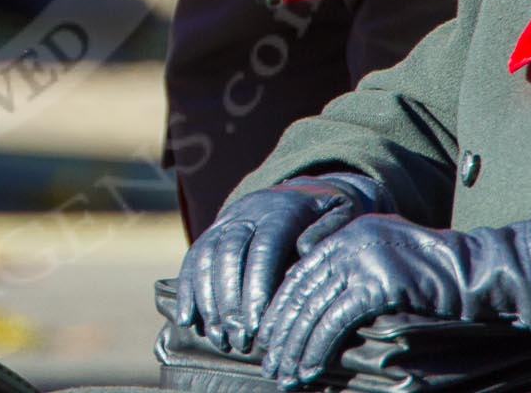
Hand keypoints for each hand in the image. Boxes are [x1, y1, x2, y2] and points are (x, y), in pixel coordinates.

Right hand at [174, 173, 390, 352]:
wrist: (304, 191)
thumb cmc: (329, 215)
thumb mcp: (342, 213)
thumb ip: (328, 230)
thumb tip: (304, 250)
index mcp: (280, 211)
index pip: (263, 247)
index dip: (256, 286)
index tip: (257, 324)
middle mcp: (247, 212)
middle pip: (229, 254)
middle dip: (230, 300)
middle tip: (240, 338)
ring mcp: (225, 221)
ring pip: (206, 257)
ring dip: (208, 300)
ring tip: (221, 337)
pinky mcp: (213, 233)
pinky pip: (193, 259)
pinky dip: (188, 289)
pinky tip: (190, 319)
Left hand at [257, 217, 530, 387]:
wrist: (483, 270)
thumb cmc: (440, 275)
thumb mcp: (389, 260)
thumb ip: (355, 270)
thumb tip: (322, 305)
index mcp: (345, 235)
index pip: (299, 274)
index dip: (280, 309)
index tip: (267, 338)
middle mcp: (347, 241)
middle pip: (300, 292)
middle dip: (281, 332)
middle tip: (268, 364)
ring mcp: (362, 258)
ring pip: (313, 308)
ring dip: (295, 346)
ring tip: (285, 375)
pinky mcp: (378, 281)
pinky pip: (337, 320)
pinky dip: (319, 346)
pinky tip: (310, 369)